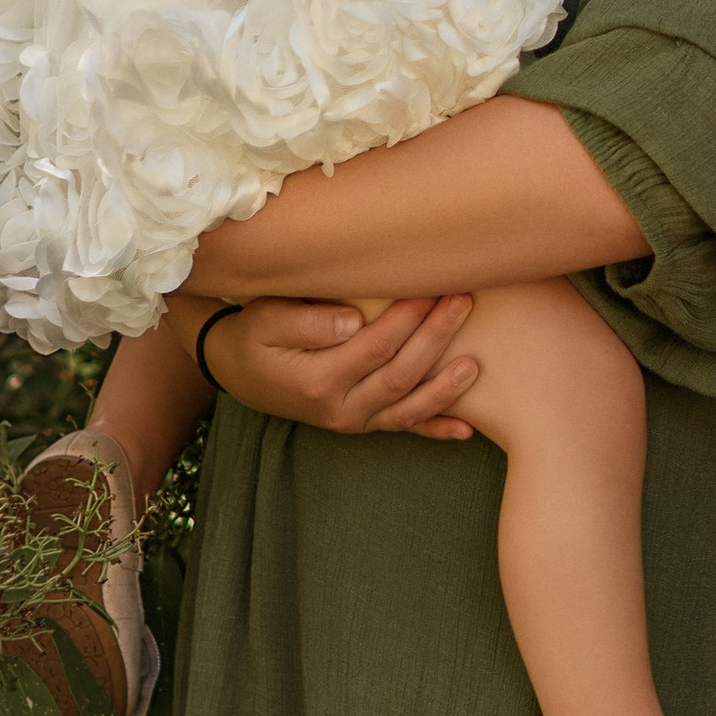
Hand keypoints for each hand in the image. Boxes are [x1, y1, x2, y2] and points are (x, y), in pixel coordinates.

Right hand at [203, 295, 481, 438]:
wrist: (239, 370)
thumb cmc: (255, 336)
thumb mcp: (265, 321)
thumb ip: (306, 322)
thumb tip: (353, 322)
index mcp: (316, 380)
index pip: (374, 347)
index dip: (406, 318)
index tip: (430, 285)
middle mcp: (339, 409)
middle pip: (399, 375)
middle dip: (435, 338)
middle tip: (463, 300)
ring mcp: (353, 420)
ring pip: (407, 409)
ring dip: (445, 388)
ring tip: (476, 364)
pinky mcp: (363, 423)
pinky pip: (403, 429)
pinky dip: (435, 429)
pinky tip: (468, 430)